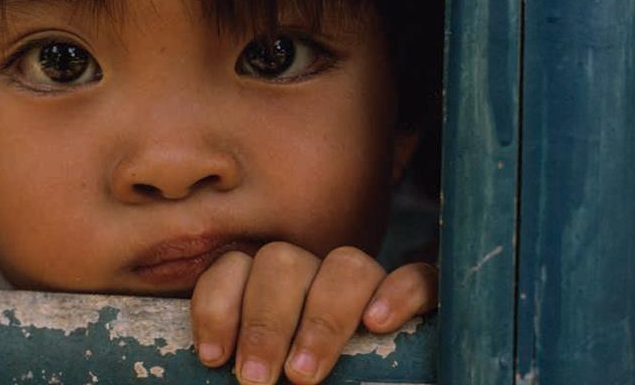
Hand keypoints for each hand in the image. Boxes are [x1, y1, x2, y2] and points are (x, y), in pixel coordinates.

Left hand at [190, 242, 436, 383]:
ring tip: (303, 374)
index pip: (234, 267)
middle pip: (283, 262)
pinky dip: (400, 293)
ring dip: (321, 319)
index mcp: (266, 287)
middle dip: (265, 322)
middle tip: (255, 380)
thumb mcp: (262, 370)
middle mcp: (312, 275)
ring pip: (345, 265)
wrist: (324, 381)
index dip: (217, 306)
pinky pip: (418, 277)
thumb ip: (245, 359)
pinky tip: (378, 323)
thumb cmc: (287, 379)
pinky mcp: (419, 296)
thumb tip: (214, 367)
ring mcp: (364, 283)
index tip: (215, 358)